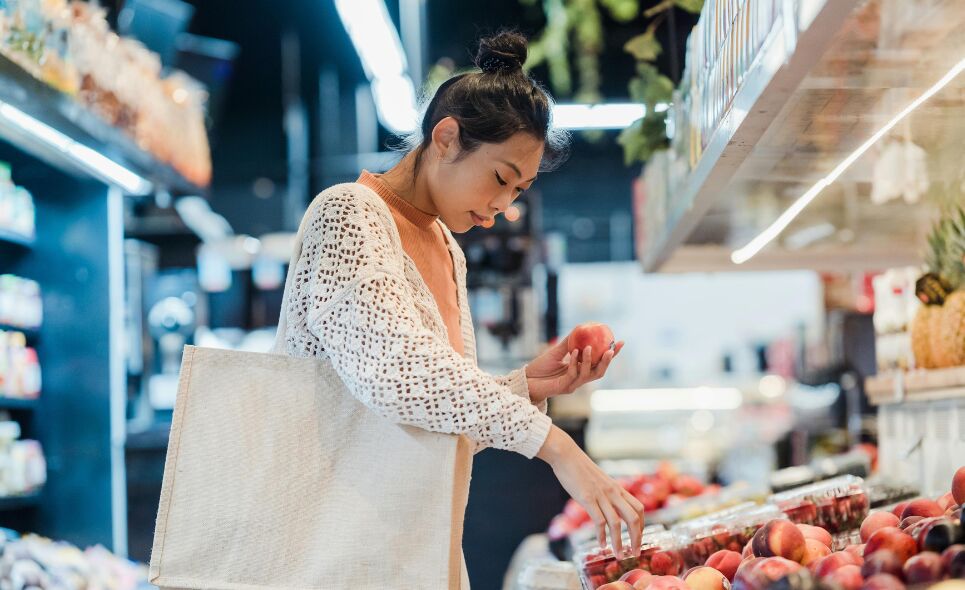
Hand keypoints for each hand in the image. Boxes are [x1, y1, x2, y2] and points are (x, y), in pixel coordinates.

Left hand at [525, 338, 624, 403]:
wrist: (526, 380)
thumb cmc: (541, 367)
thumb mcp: (556, 352)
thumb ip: (568, 342)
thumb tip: (580, 327)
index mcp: (580, 370)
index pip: (599, 362)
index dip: (611, 354)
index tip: (620, 342)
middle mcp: (579, 379)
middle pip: (599, 372)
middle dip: (607, 361)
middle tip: (611, 349)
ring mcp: (573, 384)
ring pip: (588, 375)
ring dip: (590, 360)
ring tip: (589, 347)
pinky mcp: (564, 387)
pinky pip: (573, 374)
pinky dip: (575, 363)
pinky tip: (574, 352)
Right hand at [537, 426, 643, 555]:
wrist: (566, 455)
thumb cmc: (580, 468)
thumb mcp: (599, 480)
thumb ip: (607, 492)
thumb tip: (608, 505)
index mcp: (617, 488)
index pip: (639, 508)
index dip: (642, 525)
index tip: (639, 538)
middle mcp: (613, 492)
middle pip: (633, 518)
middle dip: (637, 538)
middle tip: (635, 553)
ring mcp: (600, 496)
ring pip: (617, 523)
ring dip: (619, 542)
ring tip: (618, 555)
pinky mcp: (587, 499)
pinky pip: (598, 521)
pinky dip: (602, 535)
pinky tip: (601, 544)